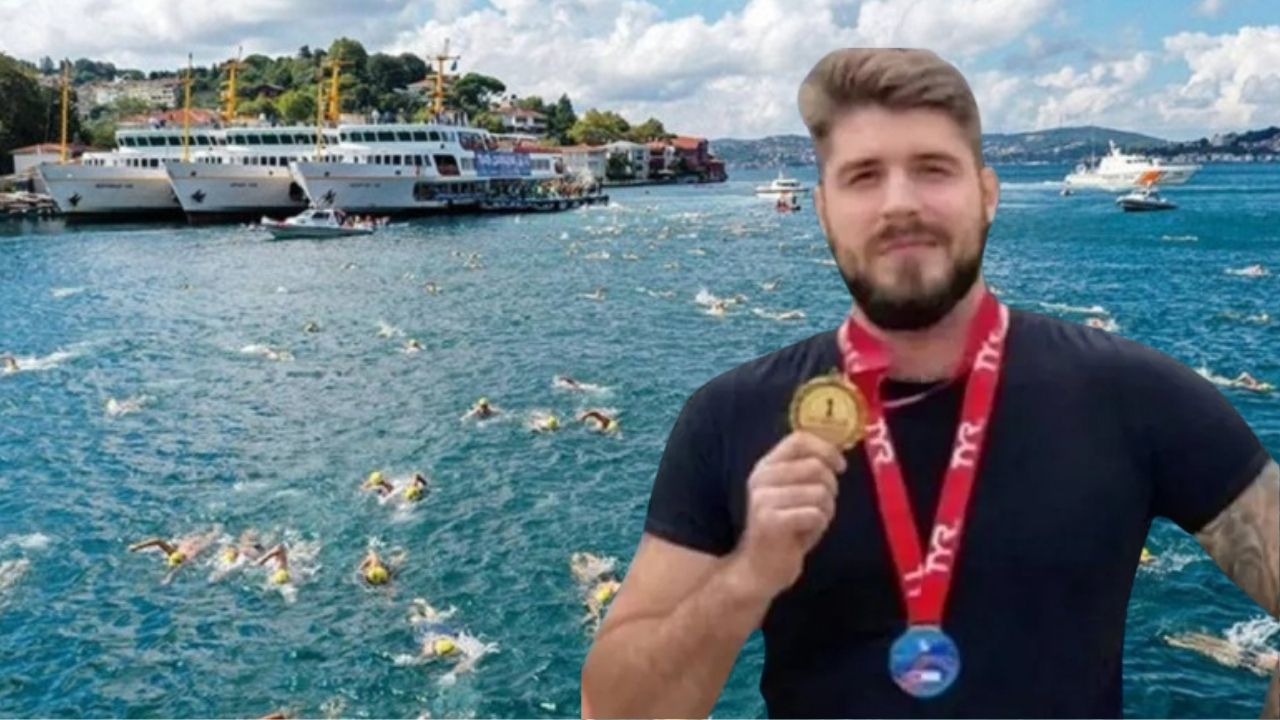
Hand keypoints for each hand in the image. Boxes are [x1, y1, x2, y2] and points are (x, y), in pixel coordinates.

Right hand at [730, 431, 844, 599]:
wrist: (759, 569)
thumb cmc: (785, 530)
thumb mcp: (794, 493)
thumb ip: (808, 471)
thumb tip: (838, 453)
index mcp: (766, 466)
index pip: (799, 439)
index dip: (826, 449)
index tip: (840, 466)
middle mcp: (761, 478)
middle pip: (815, 466)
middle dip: (830, 488)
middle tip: (823, 506)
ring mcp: (763, 499)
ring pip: (819, 492)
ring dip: (826, 511)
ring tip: (811, 523)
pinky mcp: (771, 521)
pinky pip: (815, 514)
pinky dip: (819, 525)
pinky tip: (805, 534)